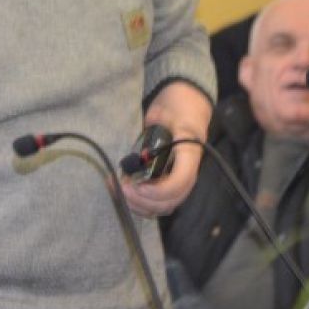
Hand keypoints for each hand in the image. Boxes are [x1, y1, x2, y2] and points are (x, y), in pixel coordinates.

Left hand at [121, 82, 210, 216]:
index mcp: (190, 152)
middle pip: (171, 200)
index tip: (136, 185)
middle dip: (144, 201)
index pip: (181, 181)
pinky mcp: (169, 180)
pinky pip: (158, 201)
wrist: (187, 102)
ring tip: (118, 191)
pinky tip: (121, 192)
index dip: (159, 191)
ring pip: (163, 206)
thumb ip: (152, 130)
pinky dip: (139, 203)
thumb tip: (138, 156)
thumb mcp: (164, 111)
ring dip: (139, 205)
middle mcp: (188, 171)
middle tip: (122, 188)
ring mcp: (179, 178)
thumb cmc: (177, 105)